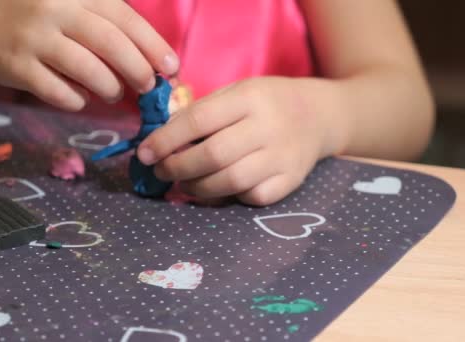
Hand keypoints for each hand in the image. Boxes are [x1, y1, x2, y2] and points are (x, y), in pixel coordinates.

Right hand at [0, 0, 177, 110]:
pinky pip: (61, 93)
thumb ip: (105, 23)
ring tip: (114, 92)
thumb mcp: (70, 4)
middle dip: (139, 71)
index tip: (171, 67)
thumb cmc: (36, 14)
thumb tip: (150, 59)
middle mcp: (55, 10)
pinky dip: (79, 100)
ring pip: (89, 72)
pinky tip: (82, 97)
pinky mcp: (17, 69)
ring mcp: (34, 40)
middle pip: (111, 45)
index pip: (124, 18)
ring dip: (111, 88)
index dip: (152, 45)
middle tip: (148, 86)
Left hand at [137, 77, 347, 205]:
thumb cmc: (266, 102)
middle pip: (213, 155)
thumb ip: (201, 111)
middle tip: (161, 171)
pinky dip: (228, 197)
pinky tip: (217, 190)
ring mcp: (283, 157)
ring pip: (231, 181)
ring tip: (183, 183)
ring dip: (197, 187)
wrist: (319, 115)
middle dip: (177, 167)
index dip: (166, 140)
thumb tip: (159, 138)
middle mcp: (269, 127)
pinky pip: (252, 197)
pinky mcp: (291, 180)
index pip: (199, 120)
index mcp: (250, 98)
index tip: (144, 153)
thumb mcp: (236, 92)